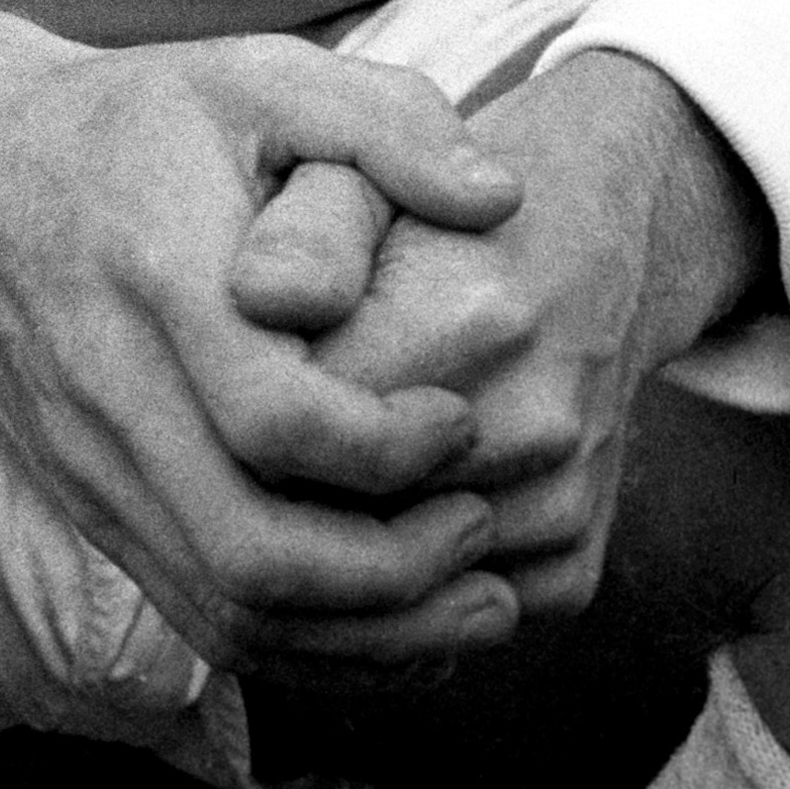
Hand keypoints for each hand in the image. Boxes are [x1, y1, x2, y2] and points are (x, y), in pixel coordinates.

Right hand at [0, 0, 533, 675]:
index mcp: (156, 278)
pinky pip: (205, 615)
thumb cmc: (146, 120)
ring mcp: (90, 463)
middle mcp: (110, 389)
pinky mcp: (92, 504)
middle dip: (395, 573)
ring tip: (473, 601)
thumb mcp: (260, 76)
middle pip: (252, 552)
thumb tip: (499, 198)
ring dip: (368, 637)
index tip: (463, 416)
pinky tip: (397, 619)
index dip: (388, 446)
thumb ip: (384, 124)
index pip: (274, 420)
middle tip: (484, 530)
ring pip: (231, 611)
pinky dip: (314, 647)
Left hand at [258, 48, 771, 661]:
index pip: (299, 420)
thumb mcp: (357, 172)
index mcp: (467, 315)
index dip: (233, 411)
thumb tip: (258, 298)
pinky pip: (443, 617)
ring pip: (392, 584)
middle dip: (272, 491)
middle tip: (232, 441)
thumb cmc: (435, 207)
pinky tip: (364, 516)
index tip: (207, 383)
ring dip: (327, 552)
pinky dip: (393, 590)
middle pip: (341, 515)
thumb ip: (304, 230)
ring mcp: (562, 503)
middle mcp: (532, 420)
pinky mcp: (572, 568)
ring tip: (289, 477)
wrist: (581, 244)